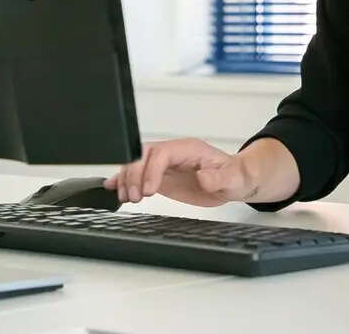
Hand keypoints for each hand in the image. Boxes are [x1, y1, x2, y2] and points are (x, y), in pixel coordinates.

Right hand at [104, 138, 257, 206]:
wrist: (235, 180)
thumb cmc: (235, 176)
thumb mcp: (233, 179)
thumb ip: (219, 177)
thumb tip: (203, 176)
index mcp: (189, 149)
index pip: (162, 153)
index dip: (151, 169)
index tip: (148, 190)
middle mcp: (173, 153)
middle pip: (143, 155)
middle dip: (134, 174)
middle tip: (135, 197)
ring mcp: (164, 164)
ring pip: (136, 163)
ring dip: (127, 179)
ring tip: (126, 198)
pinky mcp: (160, 176)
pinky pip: (138, 173)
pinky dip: (124, 180)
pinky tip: (113, 188)